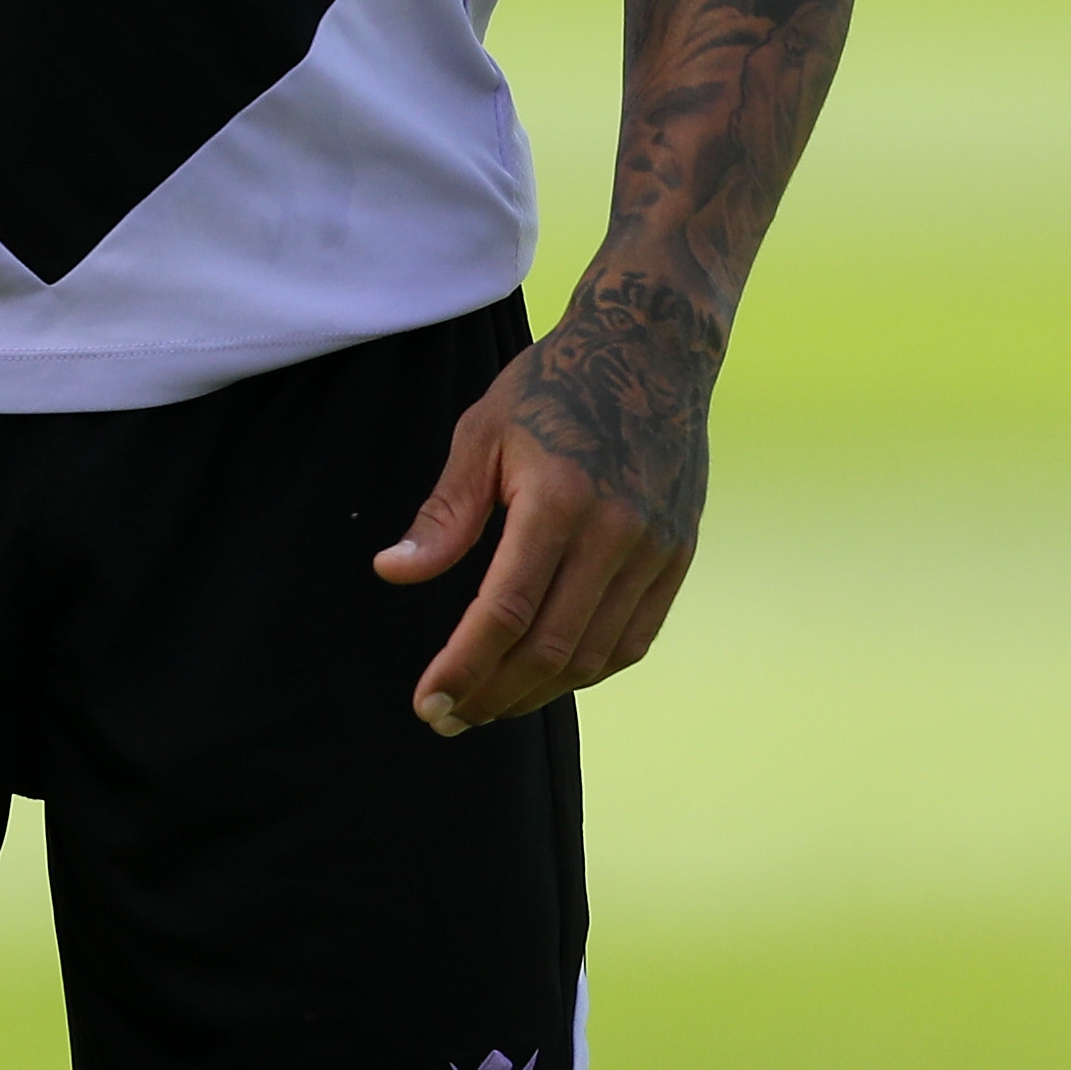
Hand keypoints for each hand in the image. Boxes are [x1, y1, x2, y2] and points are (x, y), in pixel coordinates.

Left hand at [374, 299, 708, 733]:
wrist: (651, 353)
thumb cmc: (553, 388)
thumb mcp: (482, 434)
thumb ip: (444, 515)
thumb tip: (392, 574)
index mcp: (558, 500)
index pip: (506, 612)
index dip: (465, 666)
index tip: (428, 701)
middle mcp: (616, 534)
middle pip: (551, 648)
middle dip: (493, 693)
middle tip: (446, 716)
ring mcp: (655, 551)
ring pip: (595, 655)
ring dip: (538, 693)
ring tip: (488, 704)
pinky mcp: (678, 558)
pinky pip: (633, 639)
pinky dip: (588, 669)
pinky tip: (546, 675)